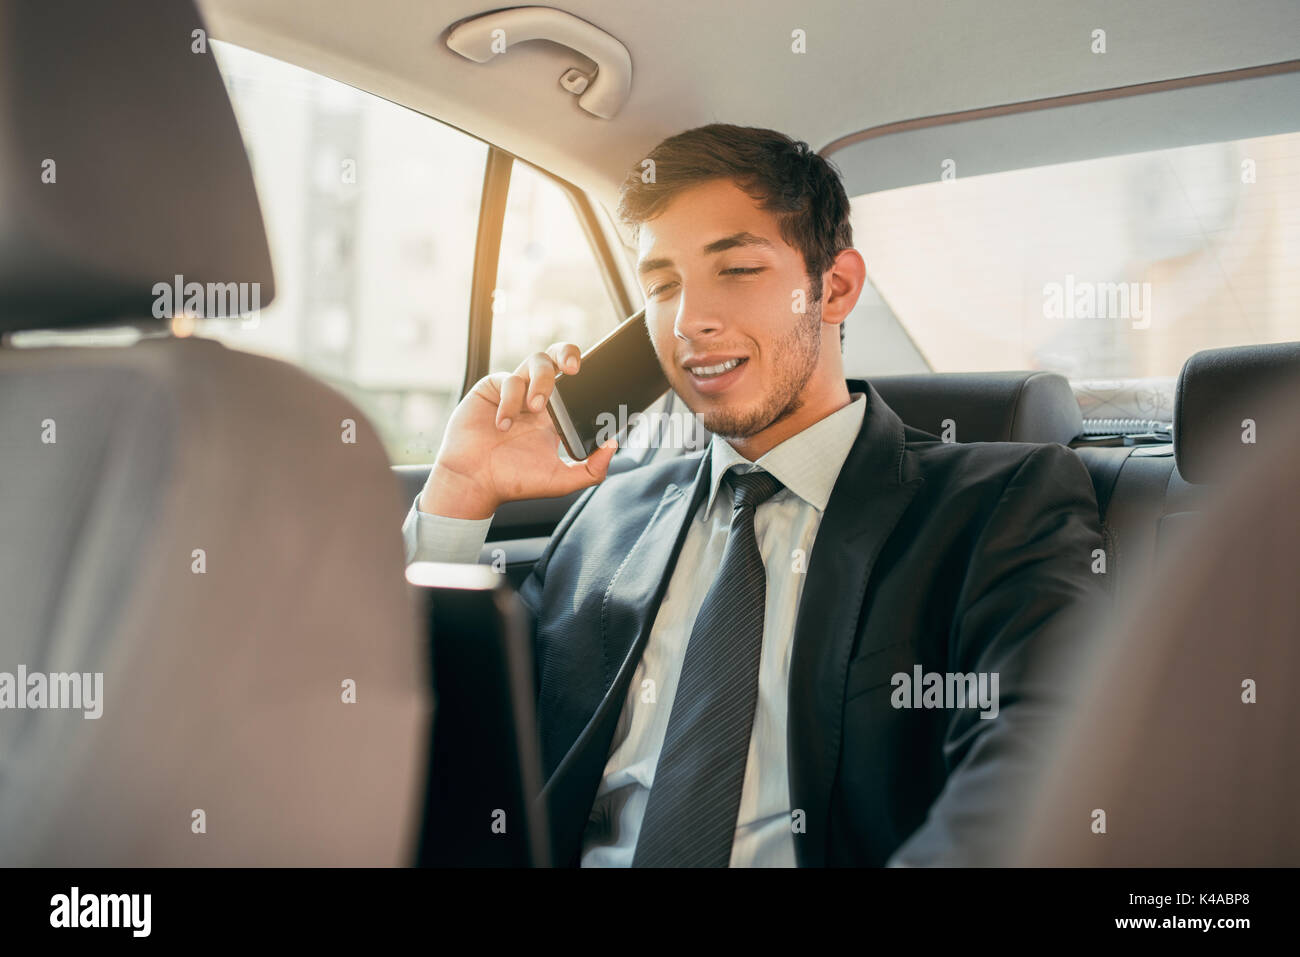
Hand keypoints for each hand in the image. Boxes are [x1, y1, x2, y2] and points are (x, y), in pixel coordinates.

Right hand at [418, 343, 618, 518]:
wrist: (474, 482)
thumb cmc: (514, 481)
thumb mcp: (561, 481)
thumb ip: (592, 470)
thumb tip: (614, 444)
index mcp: (556, 415)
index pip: (577, 384)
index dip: (588, 375)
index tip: (598, 382)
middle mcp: (537, 398)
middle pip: (557, 357)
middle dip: (568, 353)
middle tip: (574, 369)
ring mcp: (515, 390)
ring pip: (536, 362)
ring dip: (540, 382)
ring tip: (535, 408)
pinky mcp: (491, 388)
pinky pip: (508, 380)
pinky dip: (510, 401)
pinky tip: (503, 425)